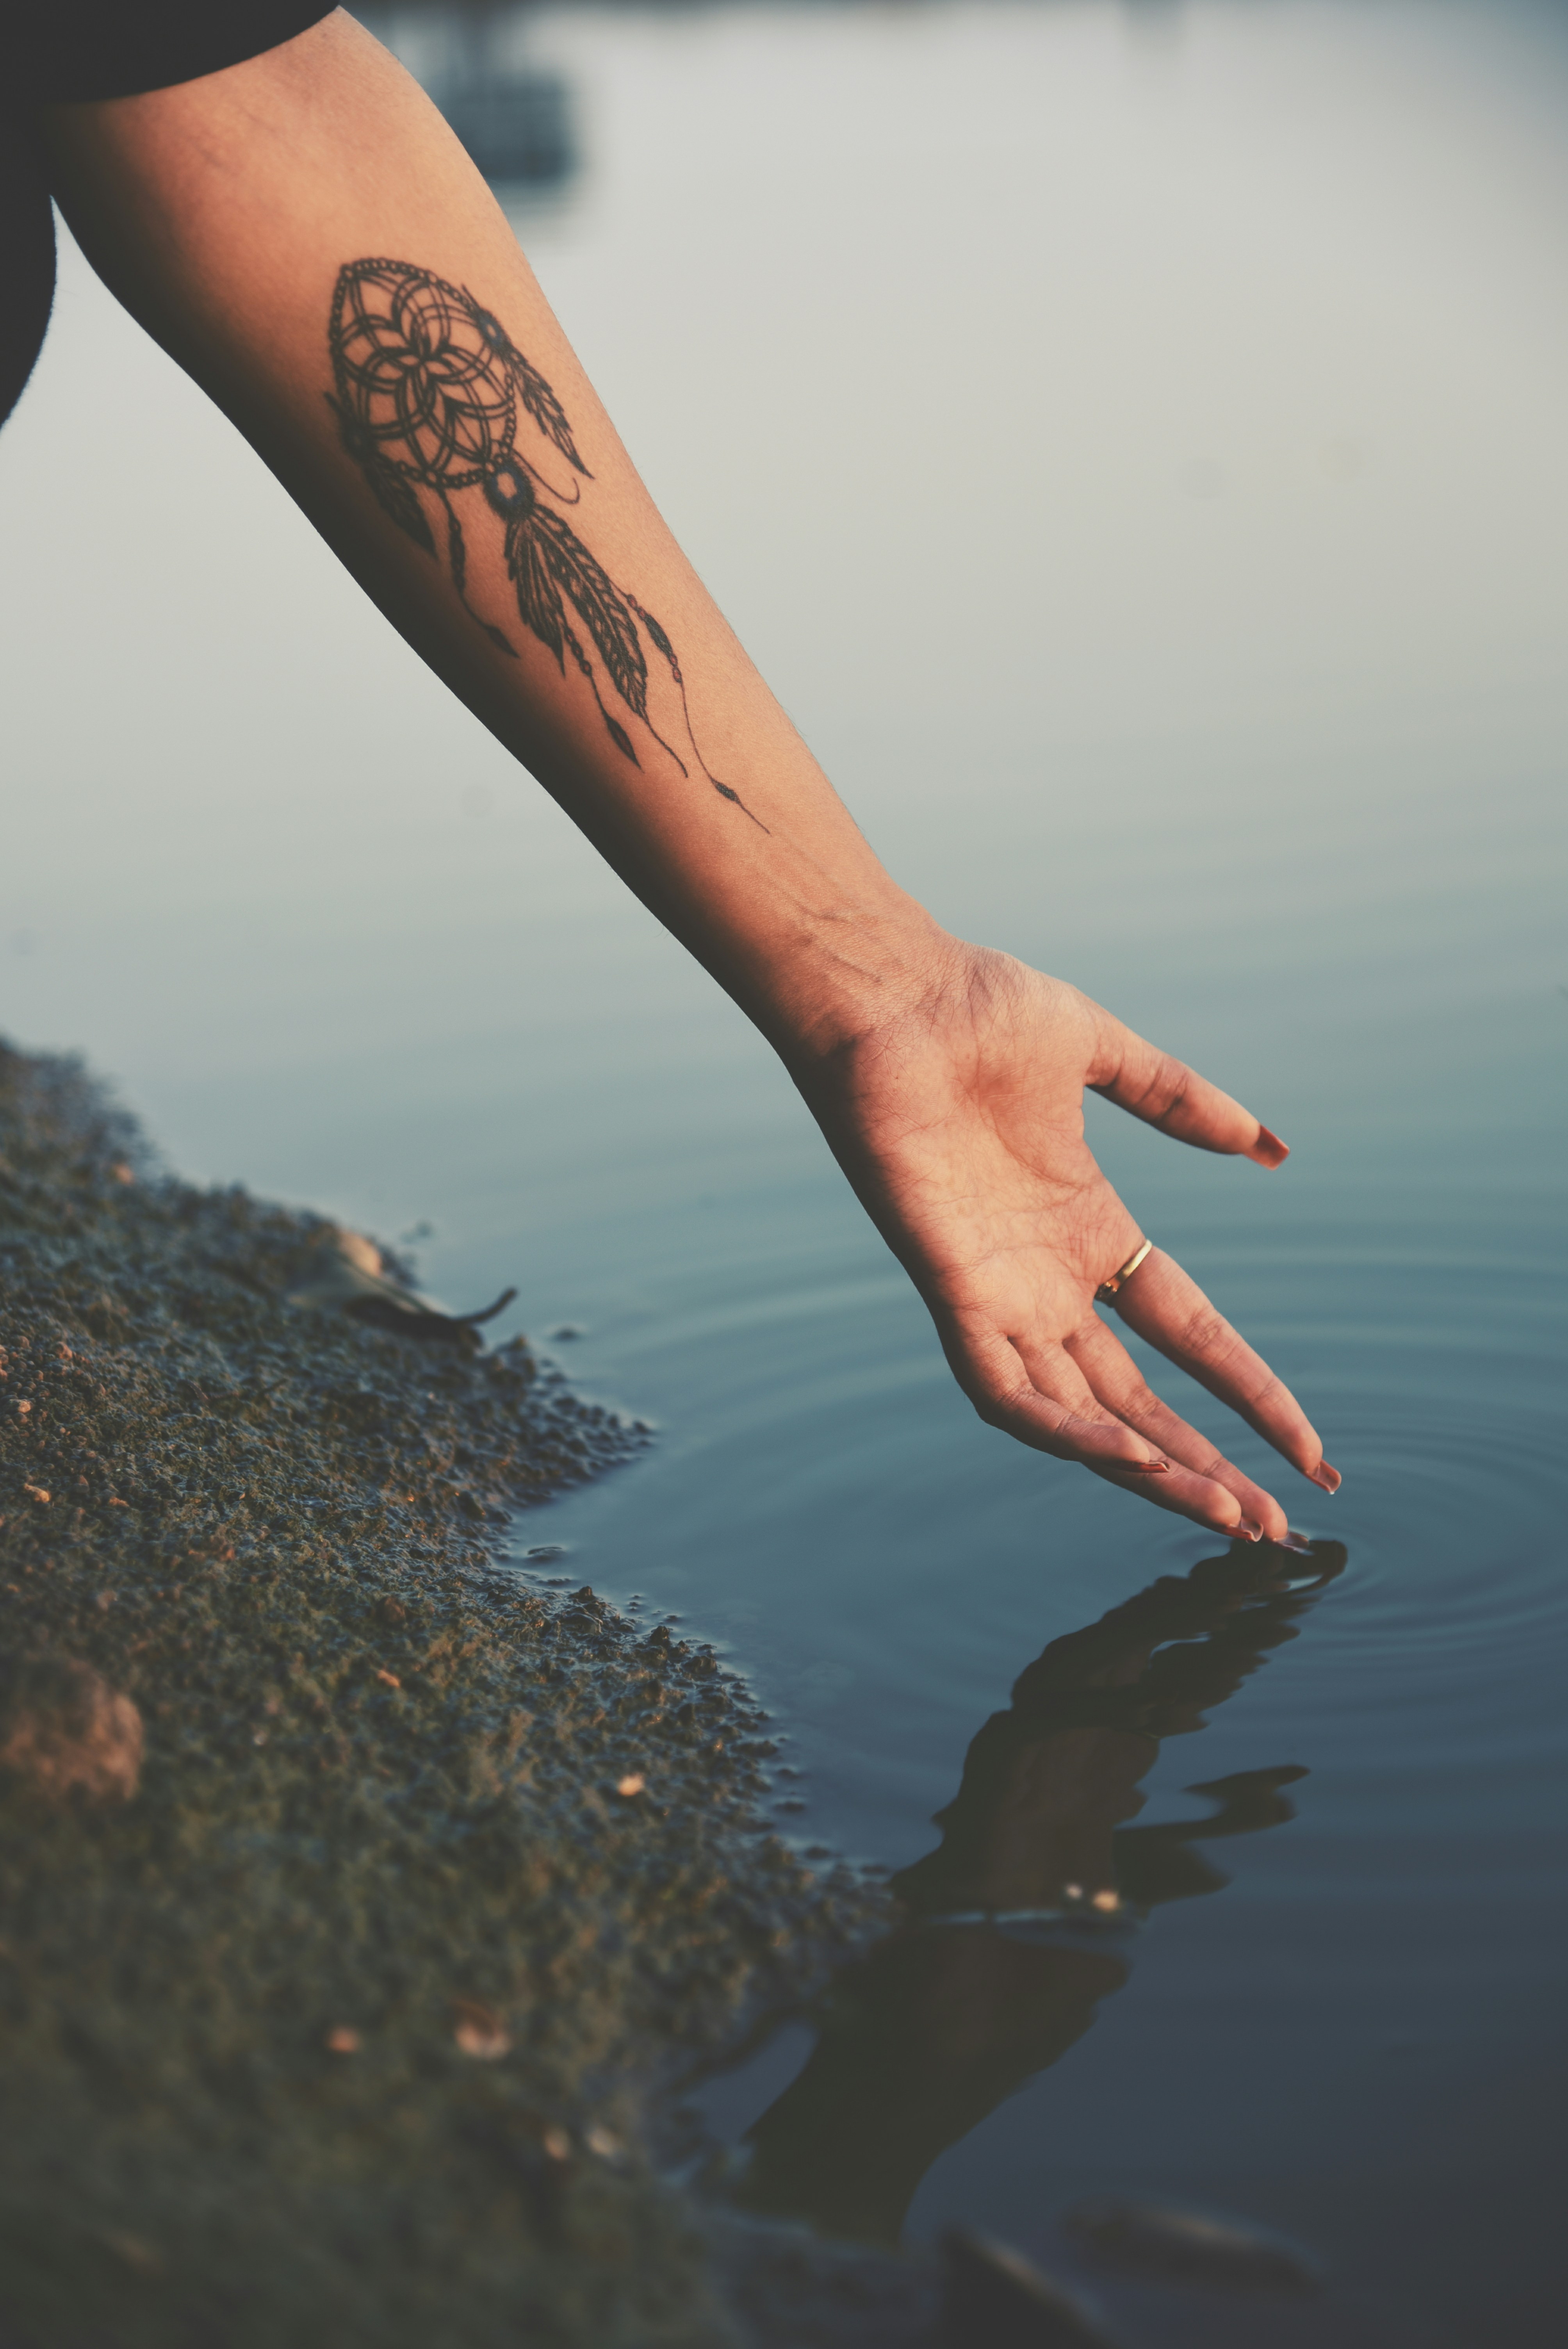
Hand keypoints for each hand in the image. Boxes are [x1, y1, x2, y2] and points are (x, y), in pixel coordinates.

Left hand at [795, 940, 1338, 1537]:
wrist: (890, 998)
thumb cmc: (975, 1010)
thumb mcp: (1104, 1054)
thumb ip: (1183, 1101)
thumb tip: (1272, 1147)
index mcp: (1089, 1231)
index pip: (1189, 1336)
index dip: (1248, 1392)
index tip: (1309, 1452)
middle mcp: (1047, 1281)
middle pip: (1143, 1400)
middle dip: (1209, 1464)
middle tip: (1274, 1527)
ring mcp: (1001, 1294)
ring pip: (1084, 1418)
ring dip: (1154, 1470)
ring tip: (1225, 1515)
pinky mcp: (953, 1294)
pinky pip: (1011, 1394)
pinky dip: (1069, 1435)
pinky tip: (1132, 1462)